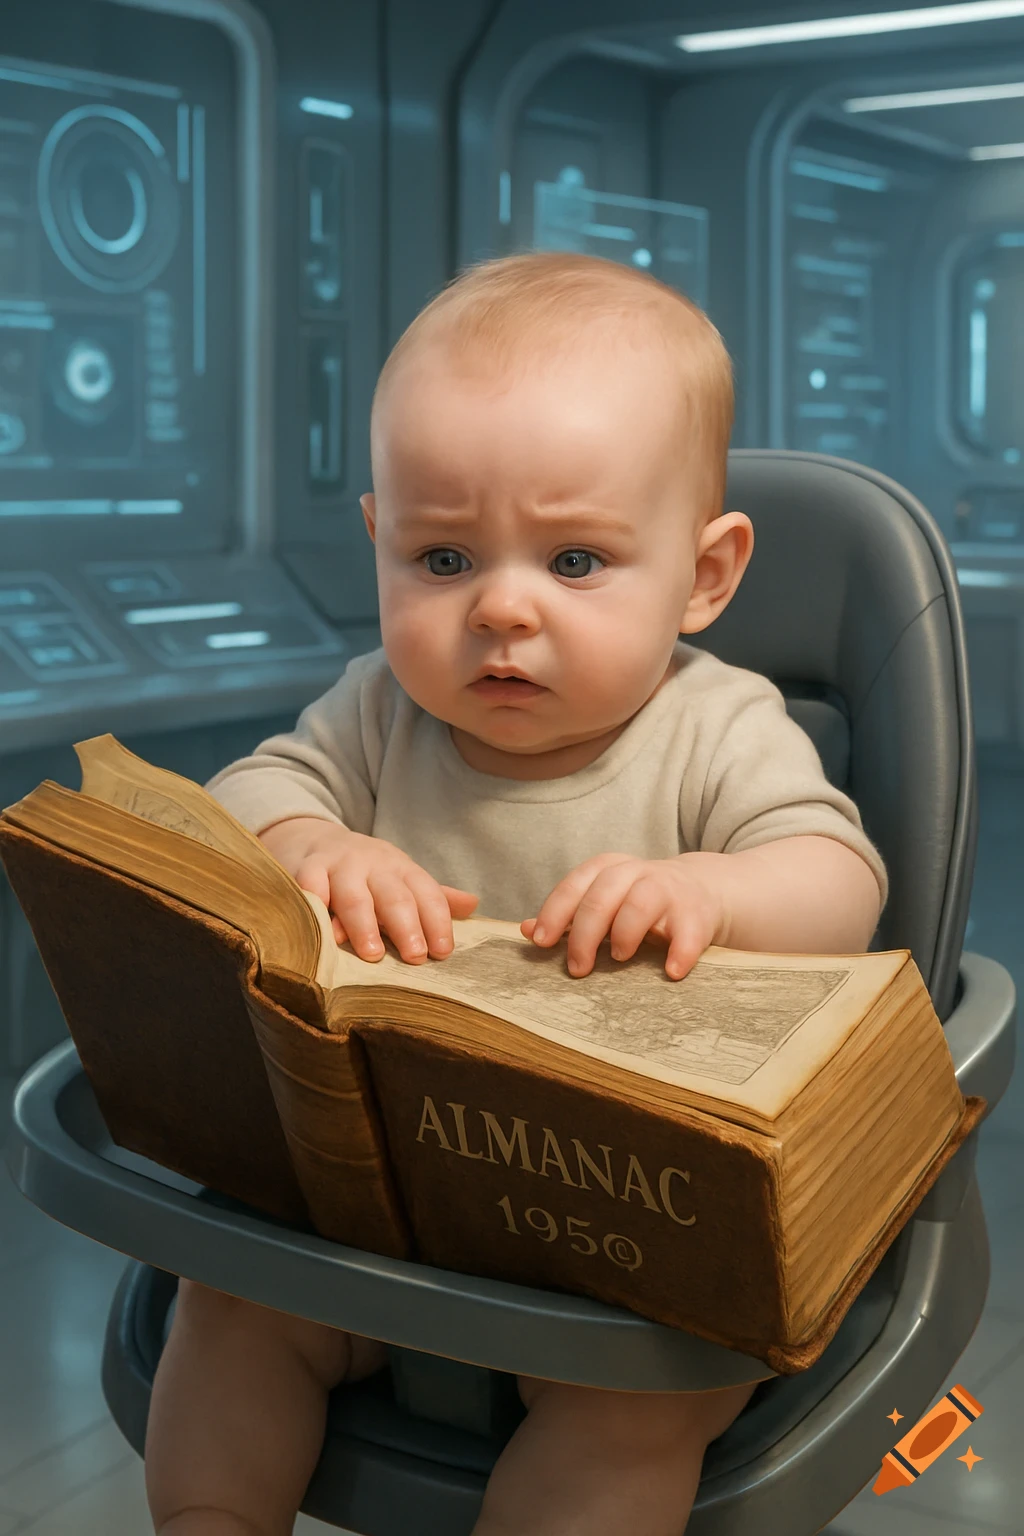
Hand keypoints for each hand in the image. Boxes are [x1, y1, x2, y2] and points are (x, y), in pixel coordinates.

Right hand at [259, 817, 477, 963]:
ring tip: (371, 953)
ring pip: (354, 894)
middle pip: (394, 896)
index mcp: (402, 869)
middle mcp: (374, 864)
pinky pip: (311, 888)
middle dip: (406, 926)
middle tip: (415, 956)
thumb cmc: (366, 872)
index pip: (427, 894)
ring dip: (364, 924)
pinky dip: (316, 908)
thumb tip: (473, 905)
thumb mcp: (400, 878)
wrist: (314, 839)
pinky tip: (324, 932)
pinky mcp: (307, 869)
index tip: (443, 951)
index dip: (437, 922)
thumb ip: (432, 897)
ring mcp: (340, 865)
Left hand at [520, 853, 726, 980]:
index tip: (541, 942)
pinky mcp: (698, 913)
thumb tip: (526, 930)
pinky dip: (680, 952)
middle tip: (577, 968)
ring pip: (641, 902)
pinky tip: (671, 972)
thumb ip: (569, 916)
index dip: (556, 912)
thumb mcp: (605, 902)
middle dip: (585, 933)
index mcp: (609, 870)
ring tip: (618, 957)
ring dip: (625, 931)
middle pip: (603, 895)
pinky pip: (689, 931)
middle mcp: (638, 874)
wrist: (704, 891)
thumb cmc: (642, 902)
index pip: (576, 884)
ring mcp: (670, 890)